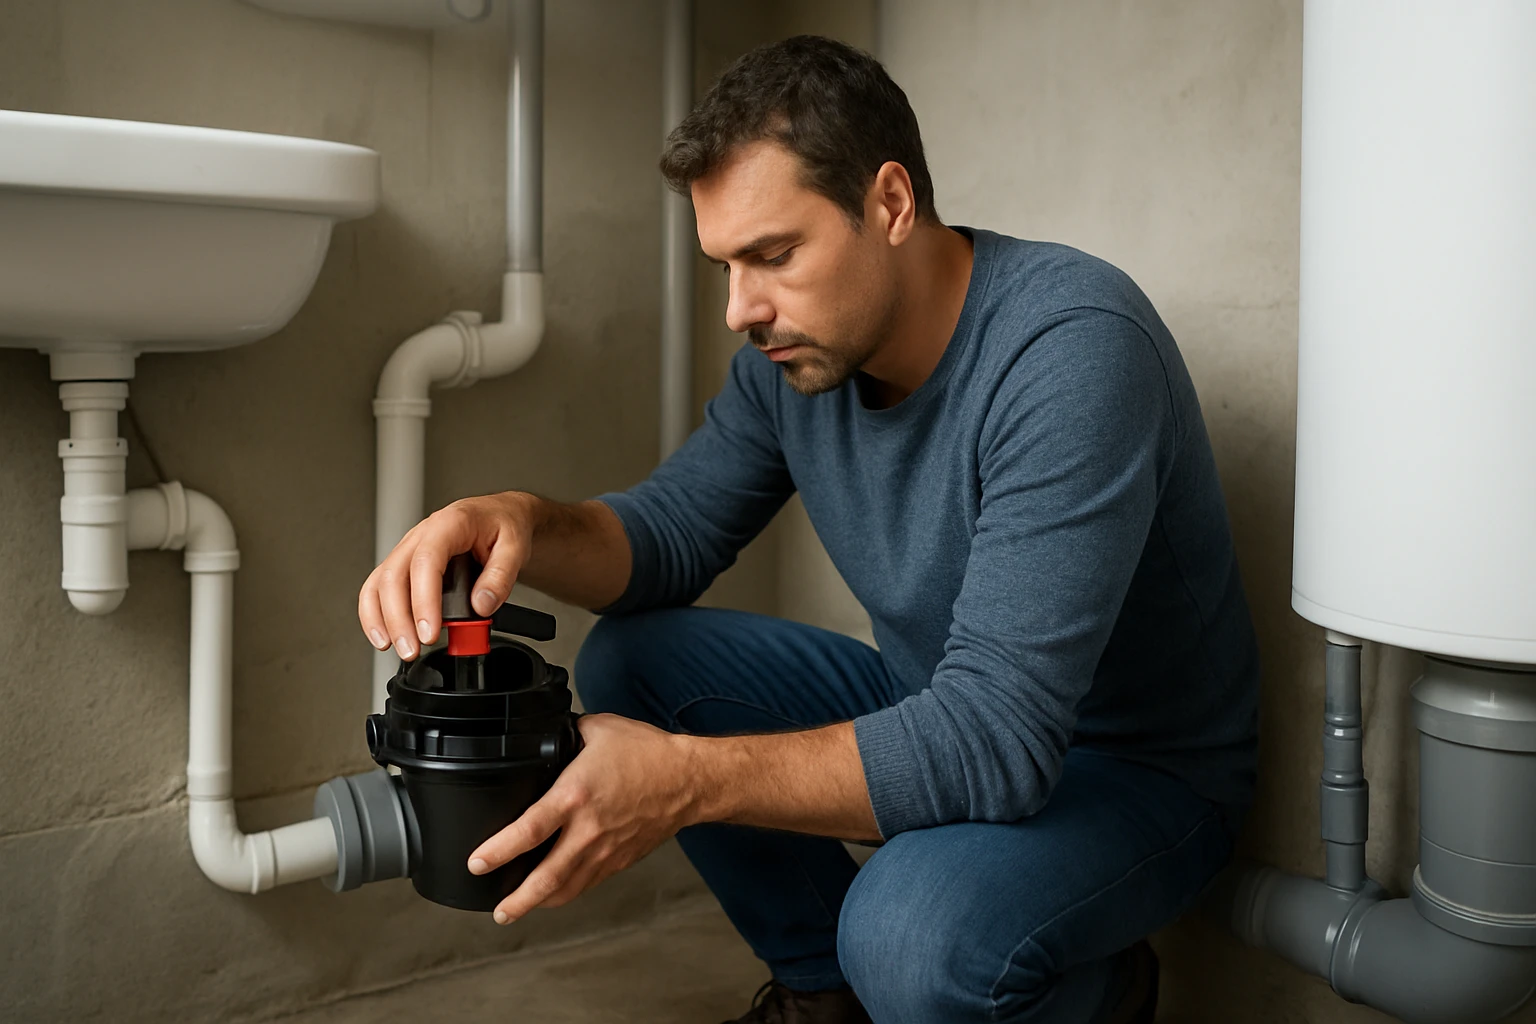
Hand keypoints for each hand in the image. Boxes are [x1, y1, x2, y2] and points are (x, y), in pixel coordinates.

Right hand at [357, 491, 536, 659]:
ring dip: (383, 620)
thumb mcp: (516, 547)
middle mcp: (422, 535)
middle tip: (413, 649)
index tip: (430, 631)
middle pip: (394, 575)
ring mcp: (409, 549)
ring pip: (380, 583)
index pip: (426, 561)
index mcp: (449, 524)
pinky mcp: (405, 564)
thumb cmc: (505, 526)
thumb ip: (501, 577)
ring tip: (400, 648)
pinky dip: (376, 614)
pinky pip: (379, 587)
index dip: (424, 599)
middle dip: (399, 618)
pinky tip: (385, 637)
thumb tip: (481, 605)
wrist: (501, 516)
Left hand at [469, 713, 698, 923]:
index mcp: (576, 795)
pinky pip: (587, 883)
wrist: (688, 779)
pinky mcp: (619, 859)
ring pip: (567, 888)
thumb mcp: (598, 729)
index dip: (499, 850)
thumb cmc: (648, 753)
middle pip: (546, 877)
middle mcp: (589, 830)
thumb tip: (545, 734)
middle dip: (516, 899)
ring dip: (538, 903)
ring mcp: (605, 850)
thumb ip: (565, 734)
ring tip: (514, 911)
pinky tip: (553, 894)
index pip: (530, 830)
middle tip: (496, 909)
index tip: (477, 863)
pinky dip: (566, 893)